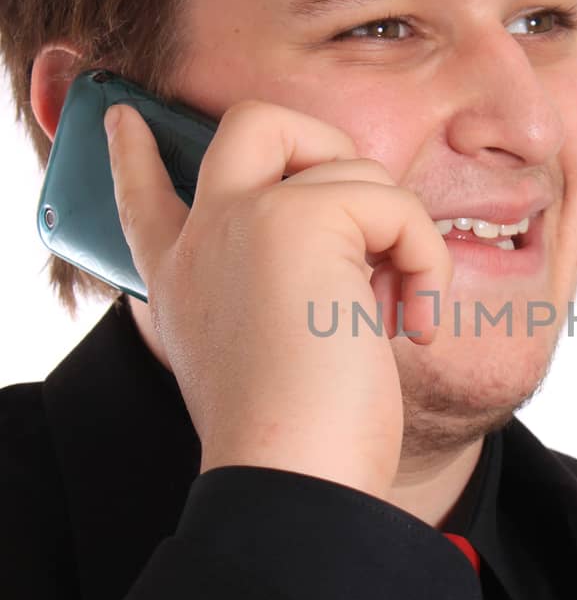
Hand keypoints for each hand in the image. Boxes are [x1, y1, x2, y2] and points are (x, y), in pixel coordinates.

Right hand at [104, 98, 452, 497]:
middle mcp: (202, 237)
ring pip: (353, 167)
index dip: (135, 155)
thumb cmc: (296, 442)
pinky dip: (426, 259)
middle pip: (253, 123)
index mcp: (182, 277)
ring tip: (402, 313)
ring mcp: (241, 218)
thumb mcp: (262, 356)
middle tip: (363, 215)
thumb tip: (348, 263)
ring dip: (404, 237)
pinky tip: (416, 323)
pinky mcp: (295, 219)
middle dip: (325, 143)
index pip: (144, 196)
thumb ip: (274, 293)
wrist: (292, 477)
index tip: (127, 122)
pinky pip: (392, 201)